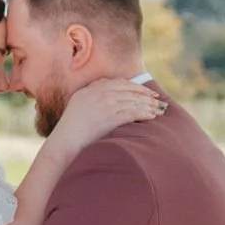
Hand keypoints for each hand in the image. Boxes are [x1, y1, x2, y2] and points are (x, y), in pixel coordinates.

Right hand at [48, 78, 163, 162]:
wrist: (66, 142)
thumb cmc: (71, 127)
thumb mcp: (78, 102)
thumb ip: (92, 93)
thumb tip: (108, 89)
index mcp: (92, 89)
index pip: (119, 83)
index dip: (135, 86)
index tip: (145, 91)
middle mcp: (99, 94)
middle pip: (129, 90)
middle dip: (145, 94)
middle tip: (157, 99)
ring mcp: (105, 105)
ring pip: (132, 101)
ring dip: (148, 105)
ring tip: (158, 109)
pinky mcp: (110, 118)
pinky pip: (132, 113)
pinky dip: (144, 113)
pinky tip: (151, 116)